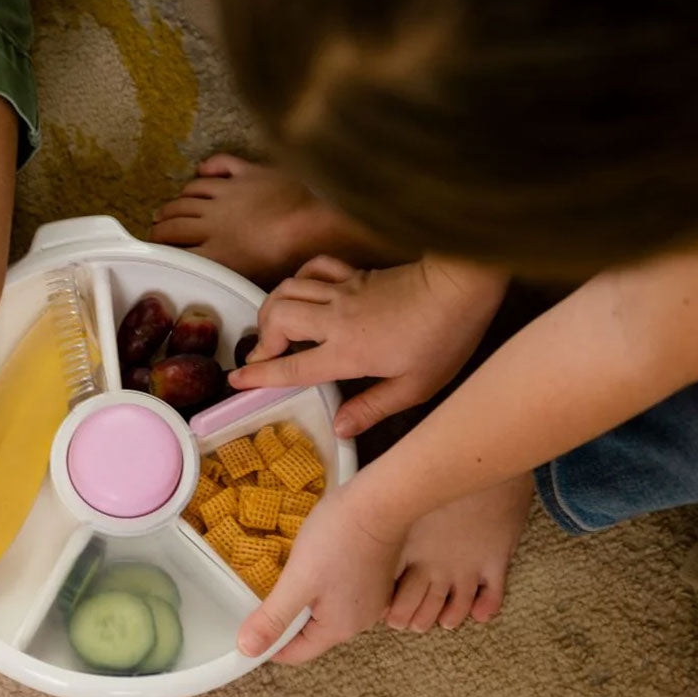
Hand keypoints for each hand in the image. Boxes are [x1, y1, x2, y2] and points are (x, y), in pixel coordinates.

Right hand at [229, 254, 506, 436]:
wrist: (461, 286)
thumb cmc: (444, 338)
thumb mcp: (415, 388)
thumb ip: (372, 408)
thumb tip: (339, 427)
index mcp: (347, 352)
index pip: (291, 365)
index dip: (259, 375)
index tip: (236, 381)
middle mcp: (336, 318)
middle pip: (277, 317)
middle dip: (261, 337)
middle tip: (265, 356)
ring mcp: (344, 291)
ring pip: (288, 289)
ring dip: (273, 307)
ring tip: (275, 327)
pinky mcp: (356, 274)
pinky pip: (314, 269)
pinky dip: (300, 278)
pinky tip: (303, 291)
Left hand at [237, 482, 407, 664]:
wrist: (381, 500)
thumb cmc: (339, 538)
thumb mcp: (298, 580)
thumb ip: (273, 617)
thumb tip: (248, 650)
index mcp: (339, 628)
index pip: (296, 653)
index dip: (270, 643)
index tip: (250, 621)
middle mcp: (360, 621)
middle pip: (312, 633)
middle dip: (287, 617)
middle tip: (267, 589)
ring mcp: (372, 599)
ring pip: (326, 611)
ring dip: (305, 598)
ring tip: (290, 573)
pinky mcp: (375, 578)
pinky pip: (341, 593)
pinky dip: (323, 584)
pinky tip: (315, 562)